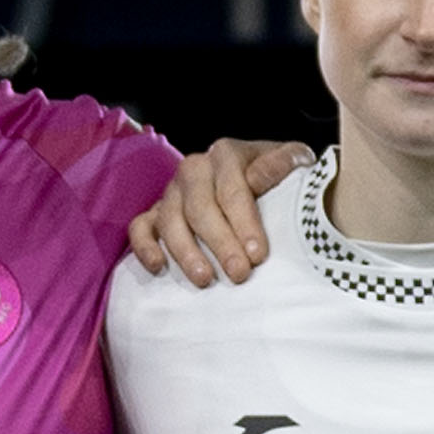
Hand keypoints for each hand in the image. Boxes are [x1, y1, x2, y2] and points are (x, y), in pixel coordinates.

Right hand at [125, 137, 311, 286]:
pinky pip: (140, 227)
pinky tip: (158, 267)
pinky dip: (144, 247)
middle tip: (239, 274)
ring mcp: (172, 191)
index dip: (244, 222)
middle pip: (200, 206)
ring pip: (169, 219)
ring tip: (205, 279)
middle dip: (220, 243)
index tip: (258, 255)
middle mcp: (195, 169)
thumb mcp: (293, 162)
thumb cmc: (278, 178)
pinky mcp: (155, 212)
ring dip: (185, 251)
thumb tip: (261, 176)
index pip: (232, 188)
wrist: (260, 181)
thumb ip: (284, 163)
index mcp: (227, 154)